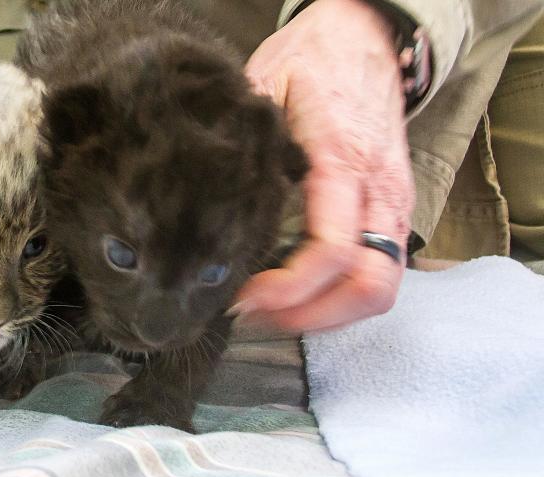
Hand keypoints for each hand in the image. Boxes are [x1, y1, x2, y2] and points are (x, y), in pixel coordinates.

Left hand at [237, 0, 414, 330]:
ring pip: (381, 288)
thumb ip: (246, 142)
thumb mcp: (266, 84)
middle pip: (369, 287)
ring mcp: (395, 204)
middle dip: (311, 316)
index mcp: (342, 161)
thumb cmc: (313, 60)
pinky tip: (300, 294)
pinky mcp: (395, 211)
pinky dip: (343, 296)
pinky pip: (381, 271)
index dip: (287, 289)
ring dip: (329, 314)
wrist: (368, 36)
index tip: (242, 297)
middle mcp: (379, 191)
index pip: (329, 251)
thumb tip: (205, 196)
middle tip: (255, 316)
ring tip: (274, 313)